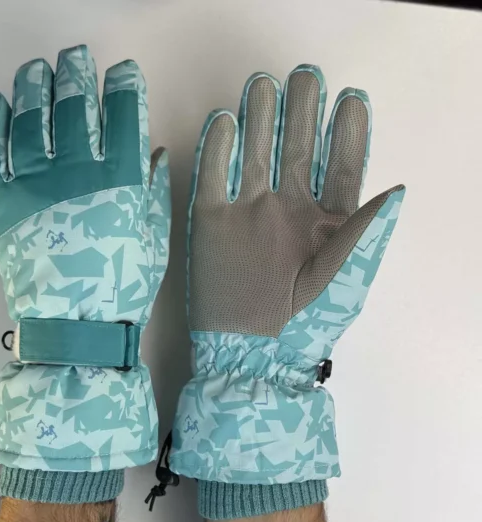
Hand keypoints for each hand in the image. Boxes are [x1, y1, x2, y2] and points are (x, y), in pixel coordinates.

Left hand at [0, 45, 169, 498]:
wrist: (75, 328)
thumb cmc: (123, 287)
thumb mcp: (156, 239)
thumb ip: (152, 189)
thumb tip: (152, 150)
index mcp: (120, 182)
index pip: (123, 116)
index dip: (124, 88)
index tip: (123, 74)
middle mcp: (76, 174)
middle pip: (74, 107)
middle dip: (77, 75)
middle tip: (76, 58)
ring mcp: (34, 186)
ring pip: (31, 120)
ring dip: (34, 87)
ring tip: (37, 70)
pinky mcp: (2, 204)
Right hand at [171, 65, 402, 487]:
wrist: (250, 358)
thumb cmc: (305, 324)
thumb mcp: (347, 280)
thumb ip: (369, 233)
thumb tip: (398, 188)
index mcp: (327, 222)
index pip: (341, 167)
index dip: (348, 133)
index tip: (353, 98)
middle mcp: (288, 210)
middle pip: (296, 150)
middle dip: (303, 113)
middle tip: (307, 77)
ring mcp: (247, 212)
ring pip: (255, 153)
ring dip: (262, 118)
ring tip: (268, 85)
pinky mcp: (209, 221)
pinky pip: (213, 175)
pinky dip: (218, 147)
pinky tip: (228, 120)